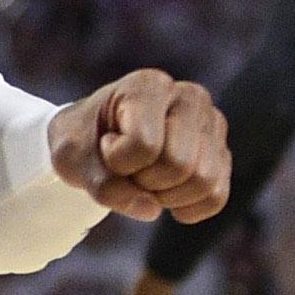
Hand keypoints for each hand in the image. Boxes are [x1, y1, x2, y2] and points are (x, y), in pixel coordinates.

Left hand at [51, 70, 229, 226]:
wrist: (96, 142)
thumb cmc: (83, 142)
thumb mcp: (72, 160)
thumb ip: (103, 185)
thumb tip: (150, 209)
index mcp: (149, 85)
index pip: (144, 145)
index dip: (119, 162)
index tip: (106, 146)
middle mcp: (189, 97)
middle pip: (179, 165)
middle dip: (145, 182)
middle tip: (127, 169)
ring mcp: (211, 124)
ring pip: (204, 182)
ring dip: (166, 196)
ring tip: (146, 178)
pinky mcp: (222, 153)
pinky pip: (216, 197)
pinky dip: (188, 208)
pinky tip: (166, 196)